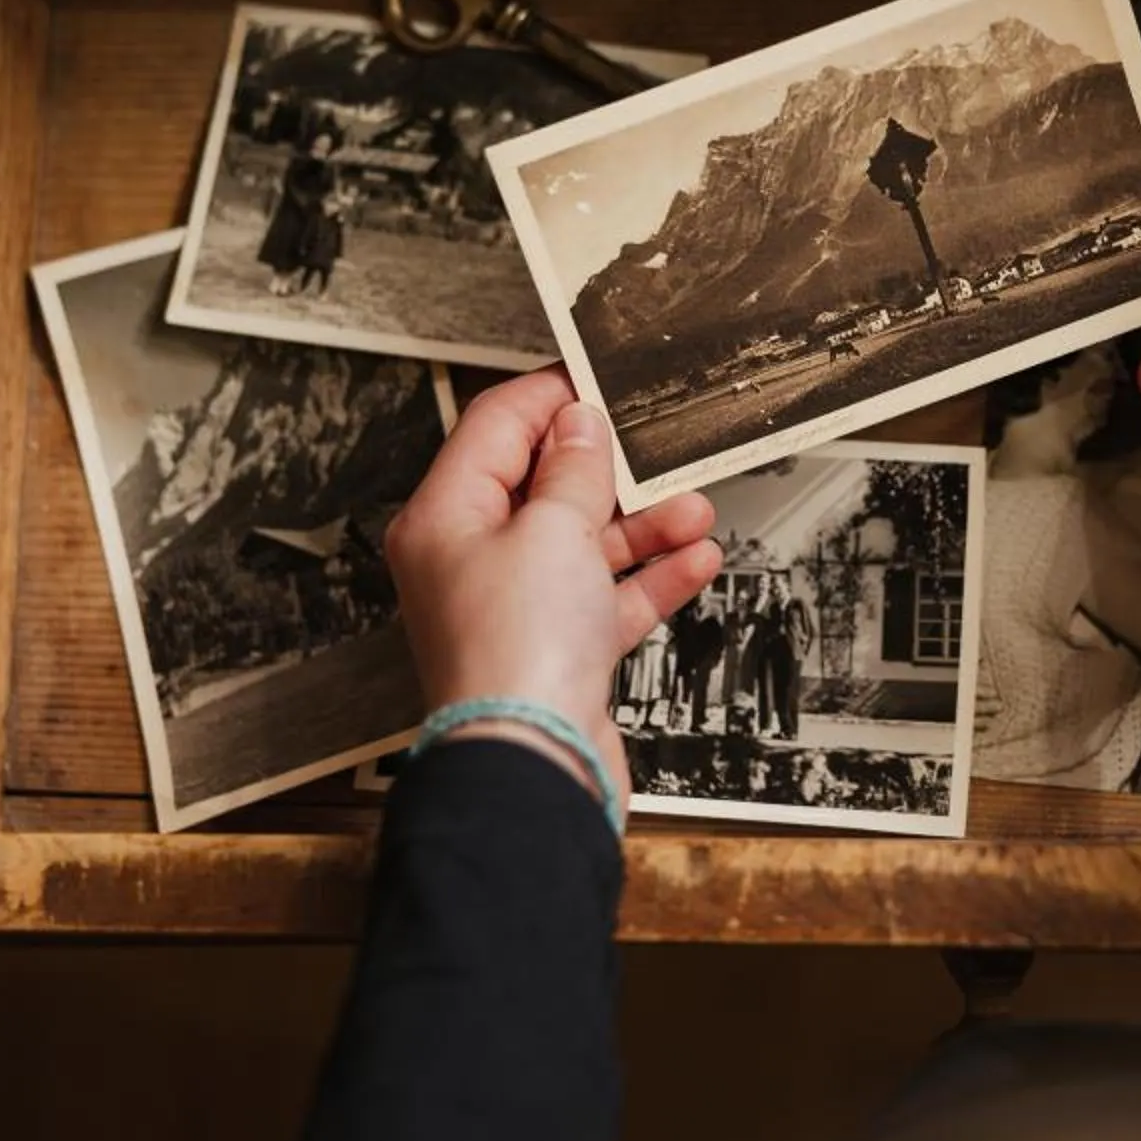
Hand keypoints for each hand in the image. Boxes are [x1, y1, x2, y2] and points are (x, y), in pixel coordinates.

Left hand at [384, 369, 721, 802]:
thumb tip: (578, 426)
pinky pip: (606, 597)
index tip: (599, 377)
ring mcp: (515, 608)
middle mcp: (471, 560)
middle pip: (544, 487)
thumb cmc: (519, 651)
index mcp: (444, 518)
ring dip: (643, 524)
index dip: (550, 397)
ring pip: (584, 544)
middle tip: (656, 445)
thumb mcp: (553, 529)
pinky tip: (696, 559)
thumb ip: (572, 470)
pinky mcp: (556, 651)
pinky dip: (649, 577)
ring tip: (695, 509)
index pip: (494, 428)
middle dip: (609, 470)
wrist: (536, 763)